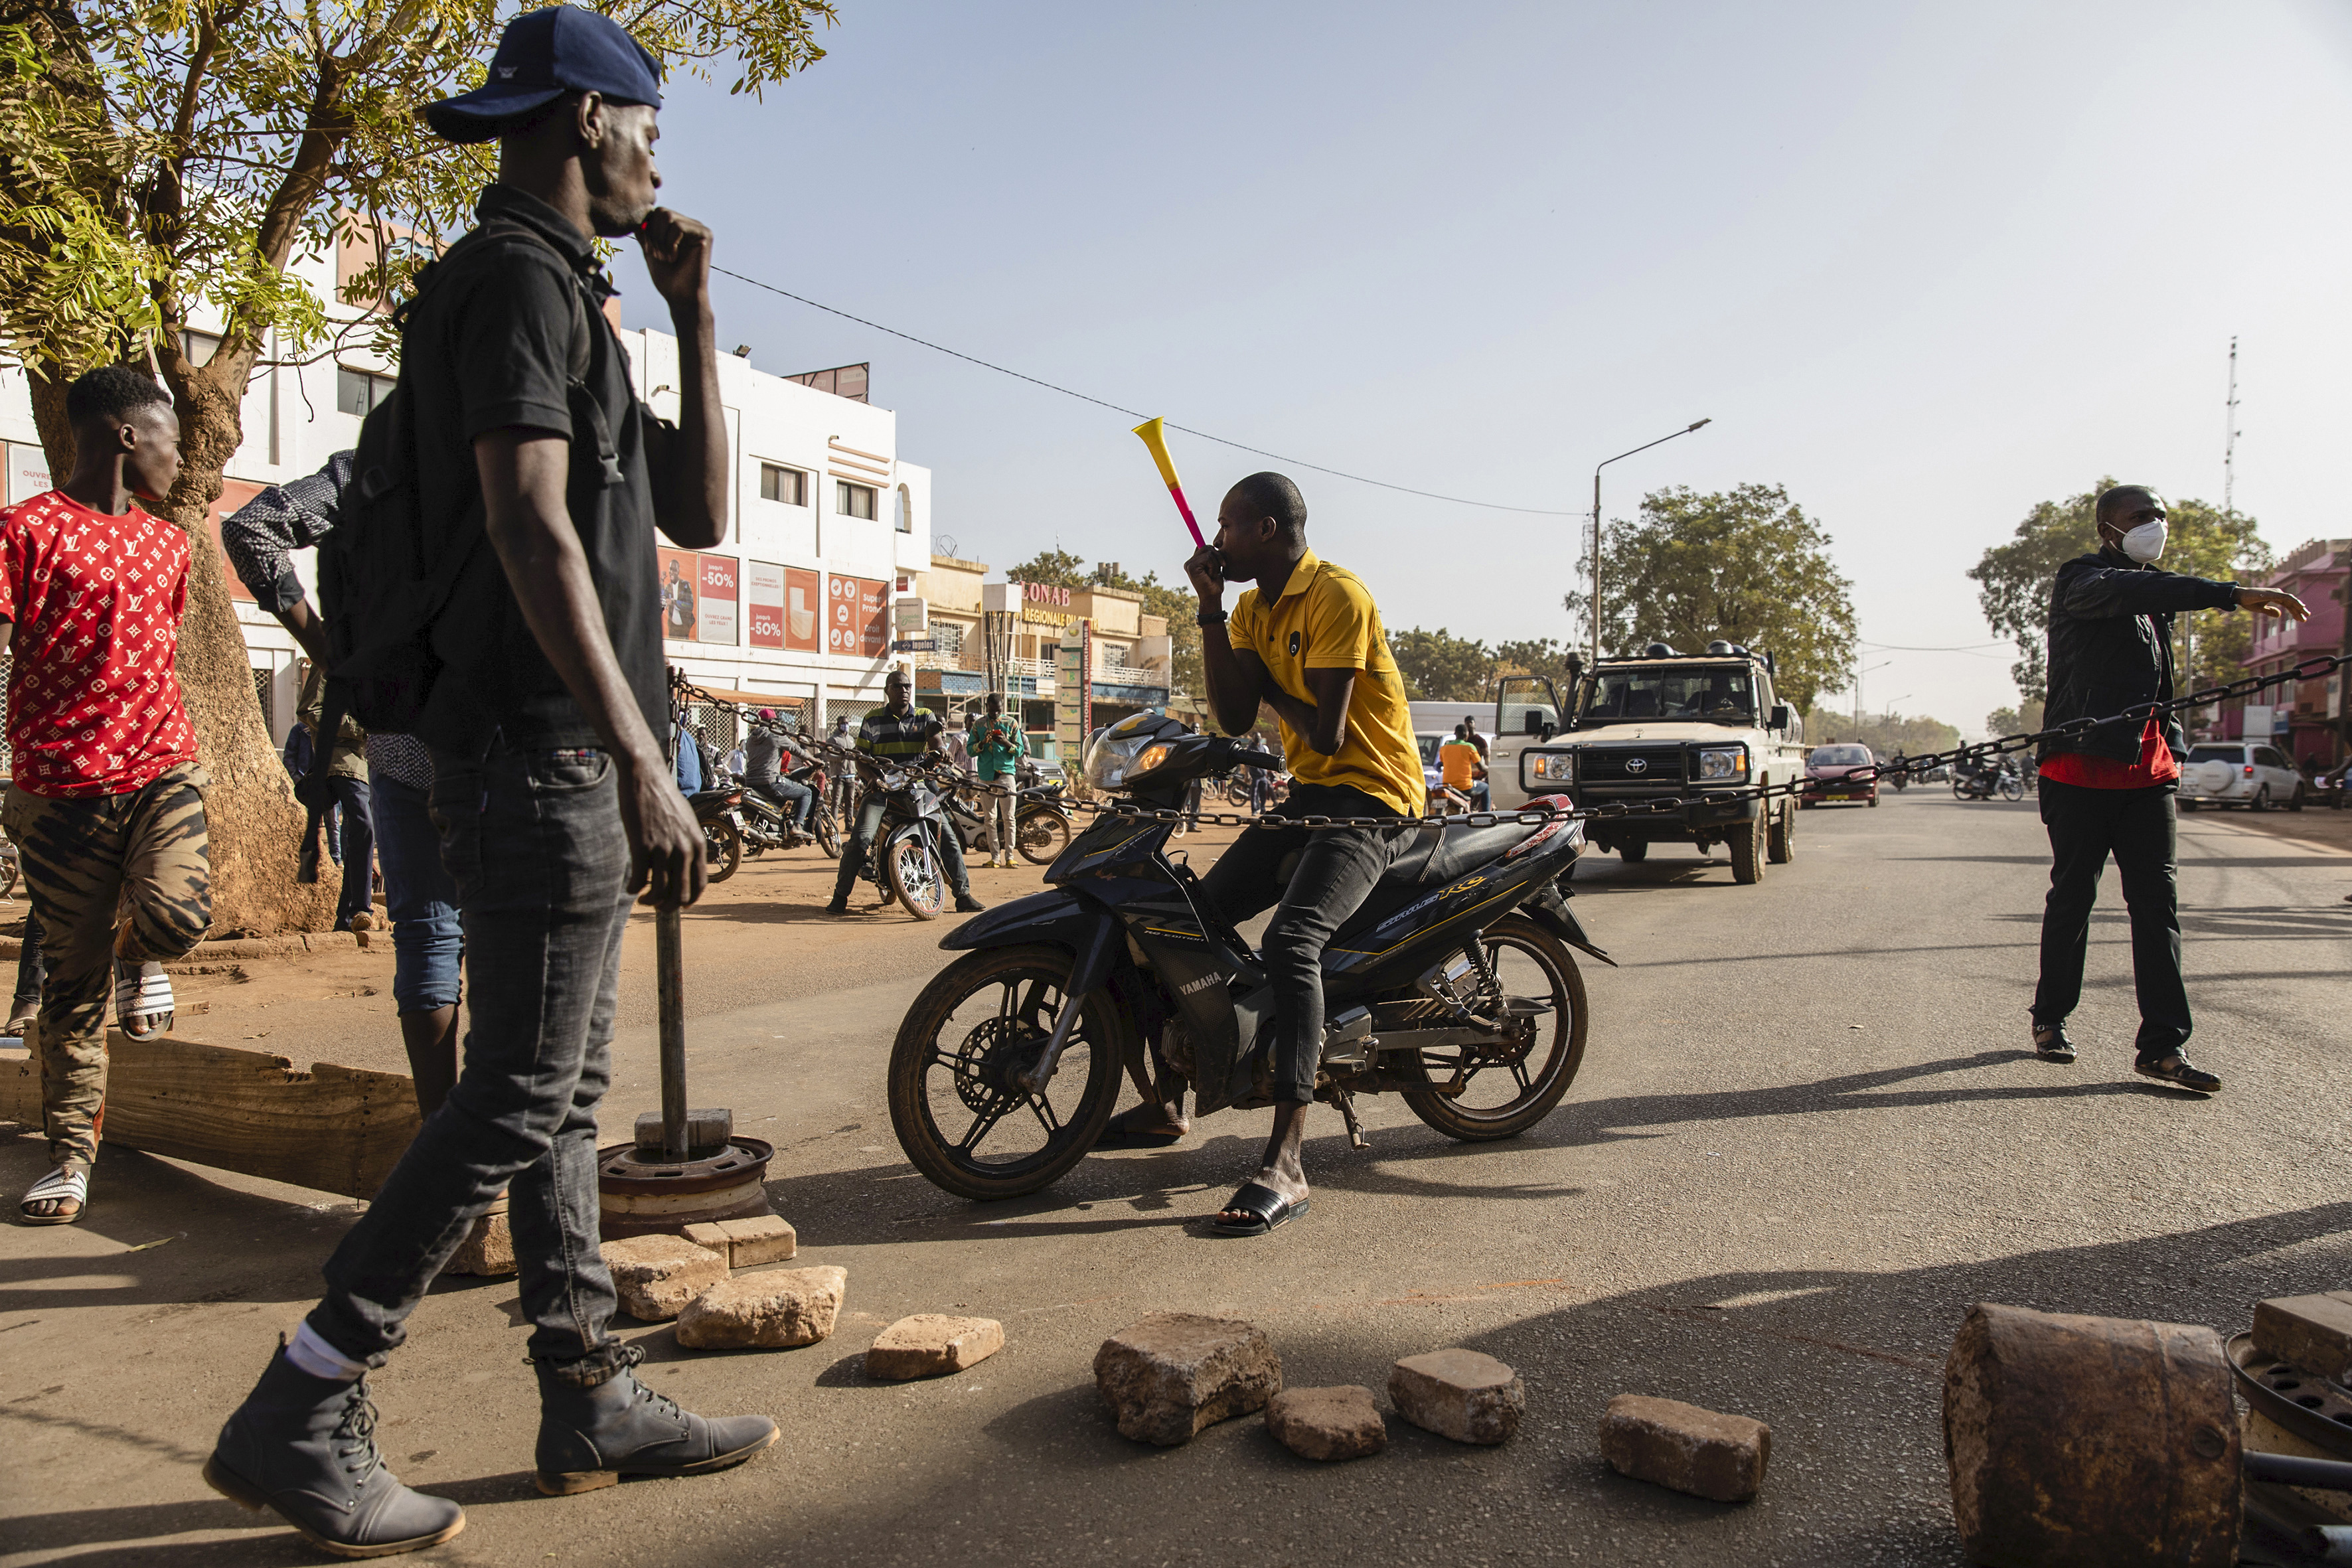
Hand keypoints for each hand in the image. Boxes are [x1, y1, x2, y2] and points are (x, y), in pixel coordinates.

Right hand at [619, 757, 707, 907]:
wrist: (645, 777)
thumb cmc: (663, 798)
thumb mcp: (686, 821)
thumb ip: (687, 844)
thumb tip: (682, 866)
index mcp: (698, 844)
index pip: (700, 885)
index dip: (689, 900)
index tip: (678, 905)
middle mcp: (685, 849)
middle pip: (680, 894)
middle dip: (668, 907)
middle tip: (656, 906)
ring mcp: (664, 848)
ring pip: (659, 892)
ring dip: (649, 901)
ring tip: (642, 899)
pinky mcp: (642, 846)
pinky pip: (638, 879)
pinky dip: (633, 889)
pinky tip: (630, 887)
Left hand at [636, 209, 712, 309]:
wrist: (681, 297)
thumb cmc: (667, 278)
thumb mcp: (650, 249)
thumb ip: (645, 231)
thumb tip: (639, 213)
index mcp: (679, 227)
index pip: (656, 213)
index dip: (647, 229)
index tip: (649, 250)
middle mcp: (691, 225)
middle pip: (662, 211)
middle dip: (653, 233)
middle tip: (657, 254)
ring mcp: (699, 229)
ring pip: (668, 216)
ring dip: (660, 239)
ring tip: (665, 257)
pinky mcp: (705, 235)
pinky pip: (678, 226)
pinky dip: (670, 243)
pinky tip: (674, 258)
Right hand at [1184, 543, 1225, 604]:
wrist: (1212, 598)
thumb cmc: (1215, 584)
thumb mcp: (1214, 567)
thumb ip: (1211, 556)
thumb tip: (1215, 544)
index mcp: (1193, 562)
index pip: (1203, 547)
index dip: (1212, 550)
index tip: (1218, 552)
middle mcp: (1189, 562)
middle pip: (1207, 547)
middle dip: (1217, 556)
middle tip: (1220, 568)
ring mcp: (1189, 564)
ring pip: (1208, 552)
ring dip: (1216, 563)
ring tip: (1213, 574)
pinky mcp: (1191, 566)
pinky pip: (1208, 558)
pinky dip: (1213, 567)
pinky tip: (1210, 576)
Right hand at [2237, 586, 2309, 621]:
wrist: (2240, 596)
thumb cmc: (2248, 601)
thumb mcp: (2261, 609)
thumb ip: (2270, 611)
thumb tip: (2280, 614)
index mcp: (2275, 597)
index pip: (2288, 604)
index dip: (2295, 611)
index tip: (2301, 618)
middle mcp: (2278, 593)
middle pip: (2292, 602)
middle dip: (2299, 610)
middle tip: (2306, 617)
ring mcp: (2276, 593)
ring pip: (2292, 600)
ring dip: (2299, 607)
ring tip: (2305, 614)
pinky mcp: (2274, 594)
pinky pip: (2287, 598)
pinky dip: (2294, 602)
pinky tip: (2300, 607)